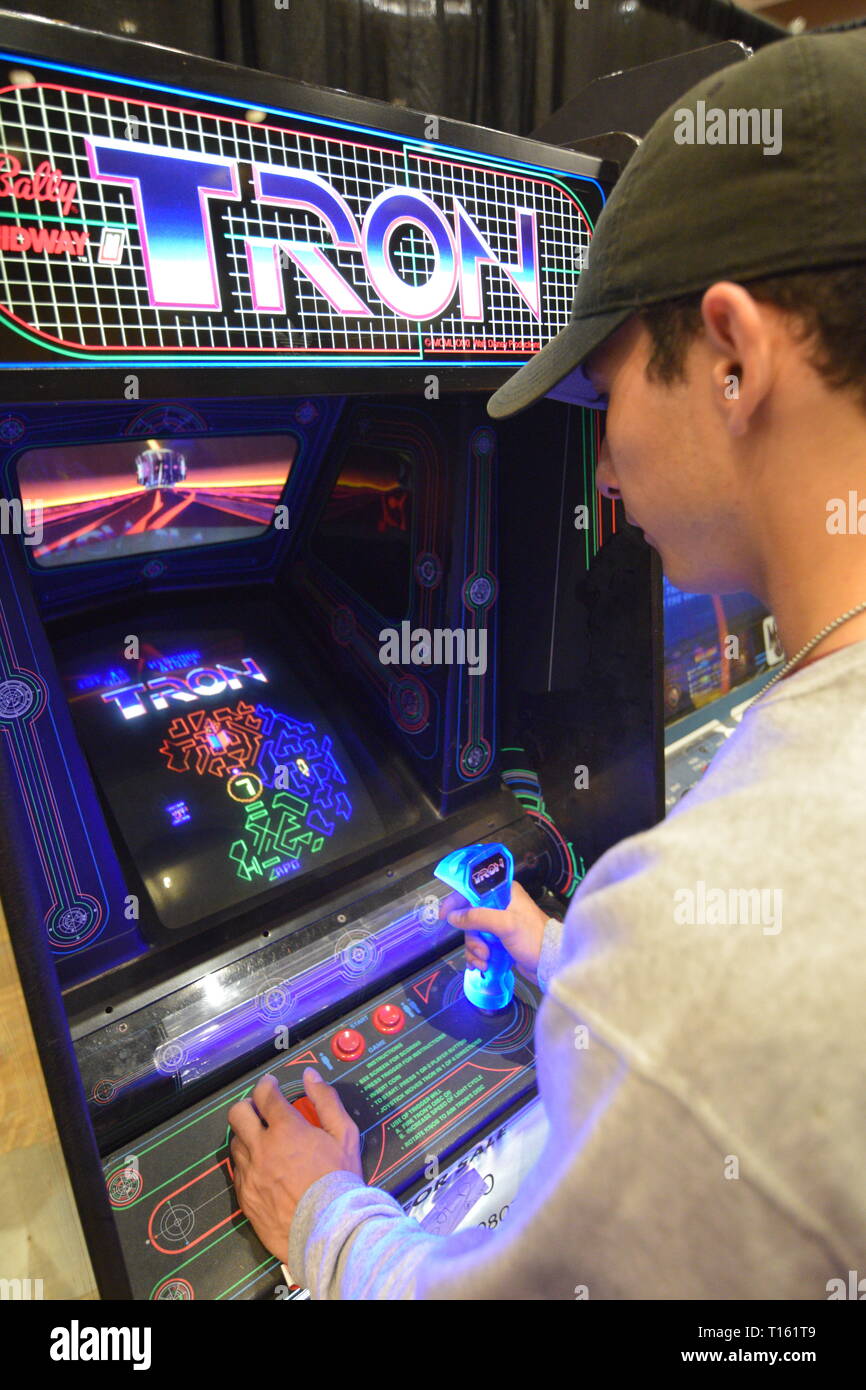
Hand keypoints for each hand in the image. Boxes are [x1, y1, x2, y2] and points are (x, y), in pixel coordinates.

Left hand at [228, 1067, 362, 1262]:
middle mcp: (261, 1148)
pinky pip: (237, 1171)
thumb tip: (311, 1076)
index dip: (267, 1085)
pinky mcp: (244, 1196)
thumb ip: (326, 1101)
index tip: (271, 1086)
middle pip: (237, 1114)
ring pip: (235, 1143)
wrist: (327, 1229)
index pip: (265, 1094)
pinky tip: (262, 1169)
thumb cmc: (339, 1180)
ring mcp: (249, 1173)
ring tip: (263, 1142)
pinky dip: (247, 1164)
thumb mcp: (344, 1135)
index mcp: (285, 1129)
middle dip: (248, 1105)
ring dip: (247, 1136)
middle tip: (260, 1111)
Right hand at [439, 879, 550, 982]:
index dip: (457, 901)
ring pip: (474, 934)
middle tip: (482, 950)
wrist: (551, 963)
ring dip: (475, 950)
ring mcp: (500, 925)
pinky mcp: (500, 942)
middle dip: (473, 938)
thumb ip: (478, 917)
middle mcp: (501, 906)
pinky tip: (483, 966)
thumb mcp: (506, 924)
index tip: (445, 915)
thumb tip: (453, 917)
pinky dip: (478, 957)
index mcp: (504, 893)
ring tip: (485, 961)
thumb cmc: (533, 938)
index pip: (473, 890)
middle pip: (470, 917)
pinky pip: (480, 946)